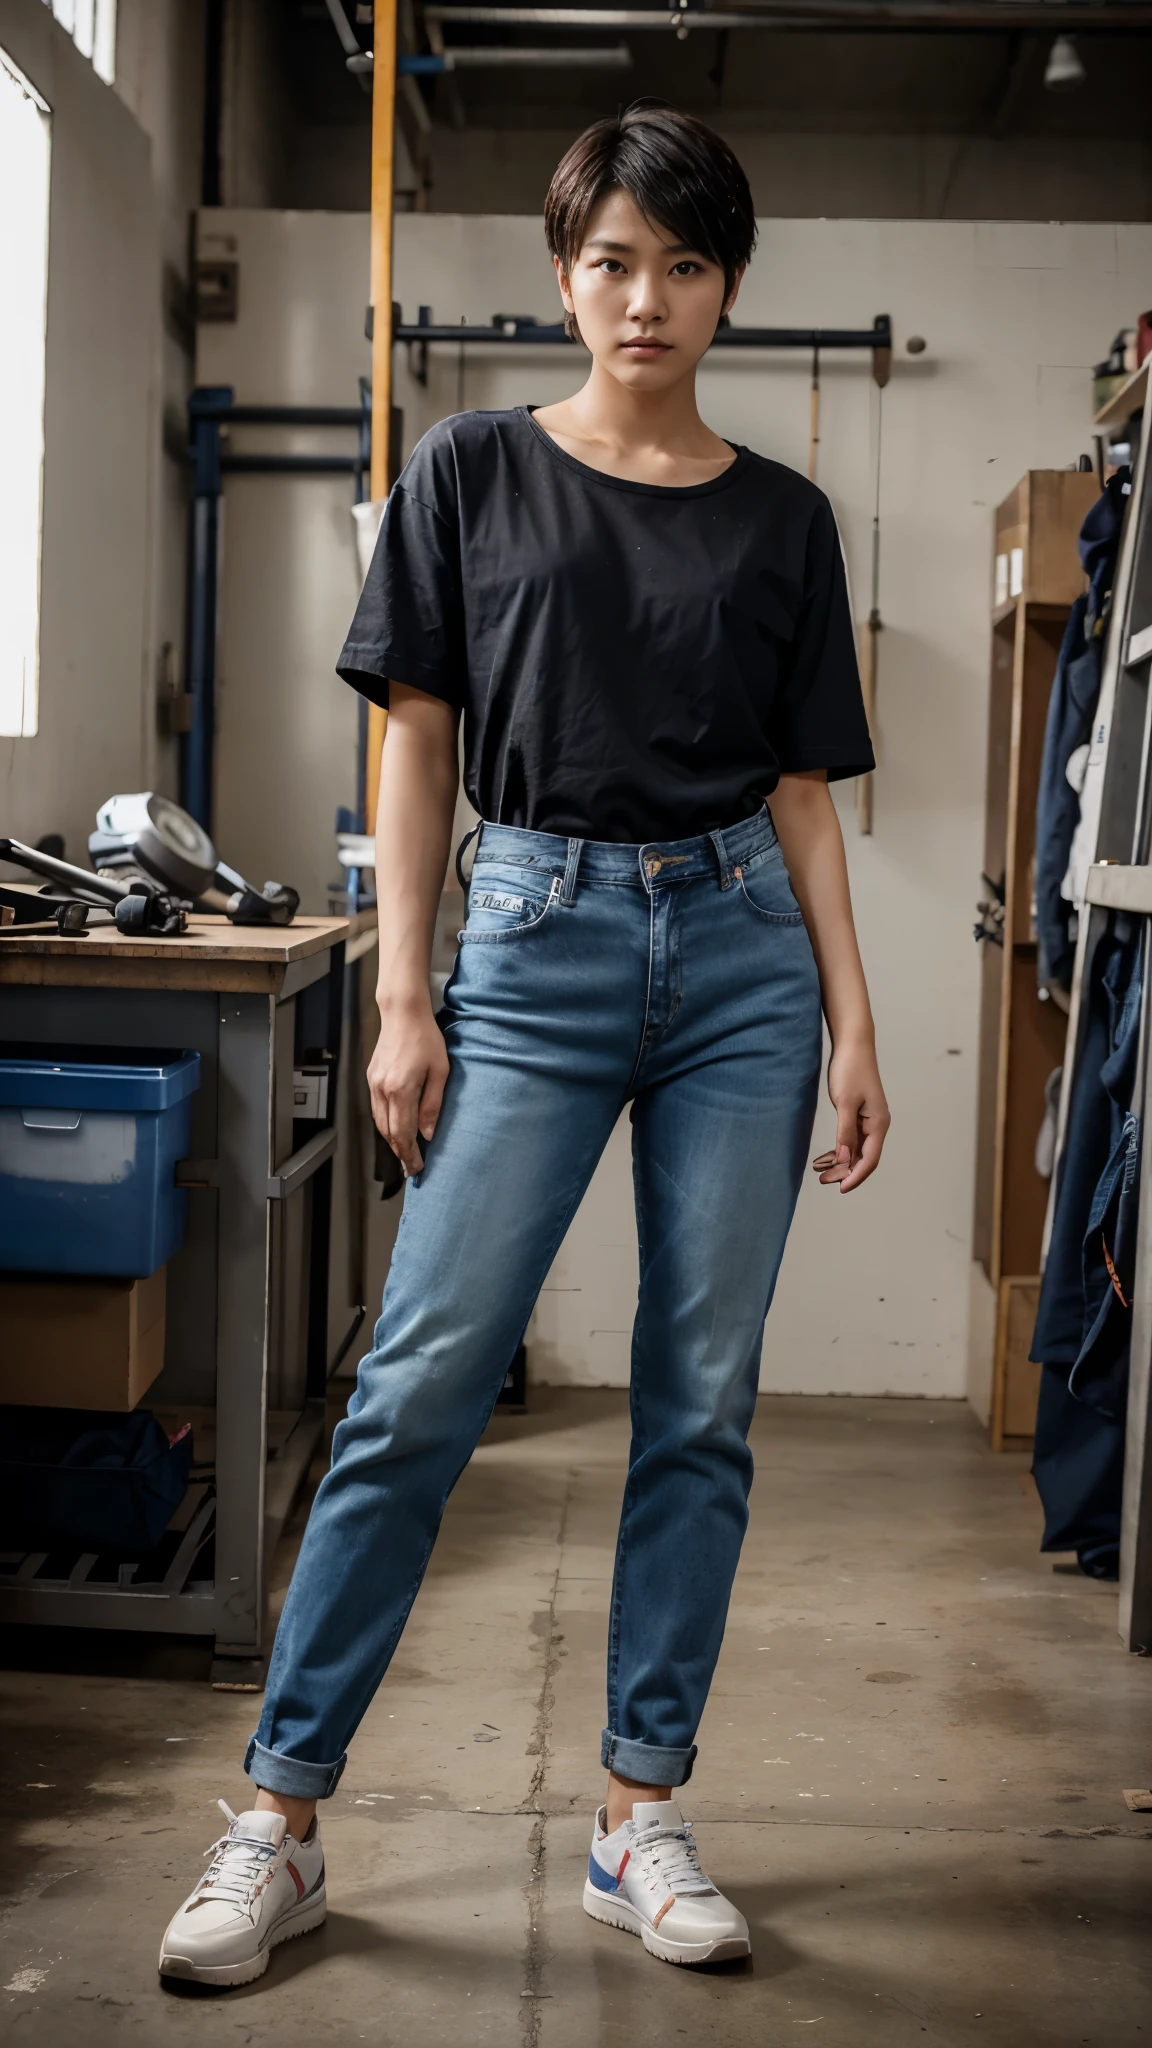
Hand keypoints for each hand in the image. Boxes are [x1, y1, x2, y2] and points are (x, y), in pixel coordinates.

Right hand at [368, 996, 448, 1177]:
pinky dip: (385, 1125)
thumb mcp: (440, 1071)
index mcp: (401, 1090)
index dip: (409, 1154)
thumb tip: (428, 1134)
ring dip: (391, 1141)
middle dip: (400, 1153)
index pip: (403, 1132)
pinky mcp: (371, 1078)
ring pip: (379, 1123)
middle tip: (411, 1168)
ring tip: (404, 1154)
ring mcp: (374, 1084)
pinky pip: (376, 1110)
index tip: (417, 1168)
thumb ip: (433, 1105)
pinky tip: (394, 1130)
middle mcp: (383, 1090)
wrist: (403, 1014)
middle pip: (388, 1132)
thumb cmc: (426, 1039)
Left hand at [812, 1039, 889, 1193]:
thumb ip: (845, 1132)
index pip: (869, 1159)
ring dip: (840, 1162)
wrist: (852, 1045)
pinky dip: (839, 1149)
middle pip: (863, 1158)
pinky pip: (851, 1139)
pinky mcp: (859, 1114)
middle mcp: (877, 1125)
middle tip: (822, 1180)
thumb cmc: (850, 1070)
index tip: (840, 1189)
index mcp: (878, 1124)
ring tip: (819, 1171)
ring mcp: (869, 1120)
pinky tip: (824, 1157)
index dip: (855, 1176)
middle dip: (844, 1172)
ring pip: (856, 1150)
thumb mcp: (844, 1102)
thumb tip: (845, 1159)